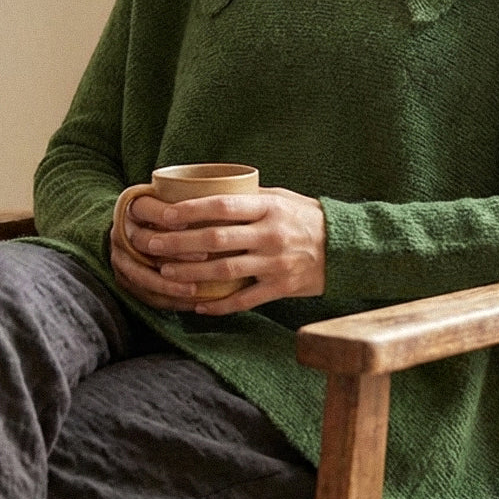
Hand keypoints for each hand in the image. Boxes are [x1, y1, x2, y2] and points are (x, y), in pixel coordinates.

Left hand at [109, 186, 325, 313]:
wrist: (346, 247)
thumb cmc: (308, 217)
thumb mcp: (281, 197)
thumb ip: (248, 197)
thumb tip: (207, 193)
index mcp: (268, 207)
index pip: (221, 205)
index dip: (189, 210)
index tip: (163, 214)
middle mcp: (269, 233)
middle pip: (215, 239)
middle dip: (178, 243)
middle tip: (152, 245)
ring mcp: (275, 262)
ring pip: (224, 271)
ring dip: (191, 274)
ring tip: (166, 274)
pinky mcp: (281, 287)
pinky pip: (244, 300)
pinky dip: (219, 305)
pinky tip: (198, 305)